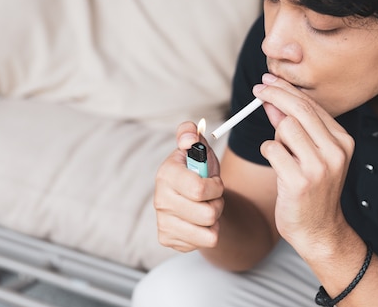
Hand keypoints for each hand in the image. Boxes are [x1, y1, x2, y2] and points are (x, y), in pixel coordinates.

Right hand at [154, 121, 224, 251]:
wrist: (195, 195)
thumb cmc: (198, 169)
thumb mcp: (199, 147)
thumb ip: (191, 133)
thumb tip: (190, 138)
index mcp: (166, 174)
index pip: (199, 190)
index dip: (215, 187)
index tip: (214, 181)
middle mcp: (160, 200)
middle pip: (207, 214)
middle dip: (217, 204)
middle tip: (211, 196)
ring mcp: (162, 222)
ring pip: (209, 231)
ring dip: (214, 219)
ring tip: (207, 207)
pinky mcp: (167, 239)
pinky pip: (203, 243)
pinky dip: (207, 233)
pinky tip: (199, 220)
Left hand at [253, 73, 354, 256]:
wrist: (319, 230)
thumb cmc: (312, 189)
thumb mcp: (311, 154)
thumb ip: (294, 127)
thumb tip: (273, 101)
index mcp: (342, 141)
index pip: (311, 105)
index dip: (286, 90)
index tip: (268, 81)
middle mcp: (335, 151)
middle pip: (298, 109)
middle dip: (274, 95)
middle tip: (257, 90)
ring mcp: (319, 167)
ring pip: (284, 128)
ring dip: (275, 136)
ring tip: (282, 155)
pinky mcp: (300, 181)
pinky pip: (272, 150)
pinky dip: (269, 153)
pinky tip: (279, 168)